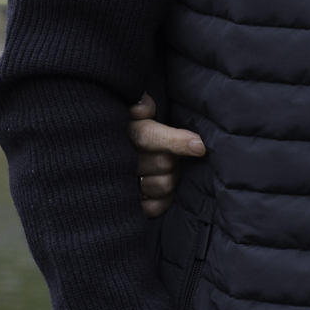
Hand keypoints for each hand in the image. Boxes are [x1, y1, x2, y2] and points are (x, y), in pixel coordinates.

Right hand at [130, 94, 205, 218]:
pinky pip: (154, 206)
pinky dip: (163, 199)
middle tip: (175, 153)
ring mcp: (122, 185)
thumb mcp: (134, 109)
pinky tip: (160, 187)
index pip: (147, 136)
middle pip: (162, 163)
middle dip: (175, 158)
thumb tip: (145, 108)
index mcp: (124, 132)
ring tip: (167, 168)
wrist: (110, 157)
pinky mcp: (129, 206)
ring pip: (161, 185)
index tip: (200, 146)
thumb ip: (141, 103)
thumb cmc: (134, 127)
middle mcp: (120, 160)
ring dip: (170, 178)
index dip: (176, 141)